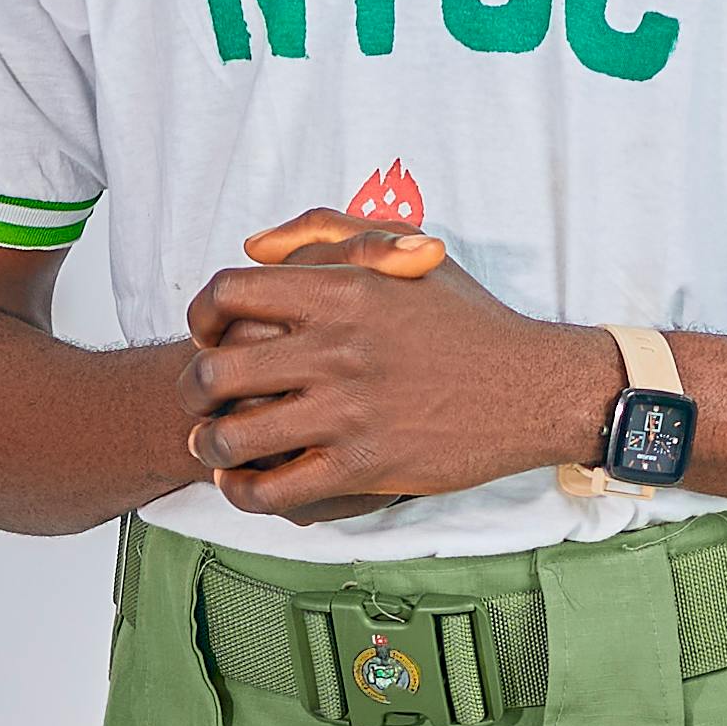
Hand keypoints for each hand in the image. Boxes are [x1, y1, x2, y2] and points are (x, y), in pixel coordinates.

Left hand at [183, 223, 620, 518]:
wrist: (532, 388)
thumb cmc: (468, 320)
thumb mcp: (405, 253)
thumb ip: (327, 233)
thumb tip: (254, 247)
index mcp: (342, 292)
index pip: (229, 295)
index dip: (201, 317)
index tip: (207, 335)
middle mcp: (337, 350)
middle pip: (216, 371)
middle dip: (193, 388)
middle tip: (201, 399)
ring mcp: (348, 413)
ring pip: (235, 437)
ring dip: (209, 444)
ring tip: (212, 445)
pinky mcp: (364, 468)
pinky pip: (275, 490)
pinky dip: (242, 492)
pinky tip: (242, 484)